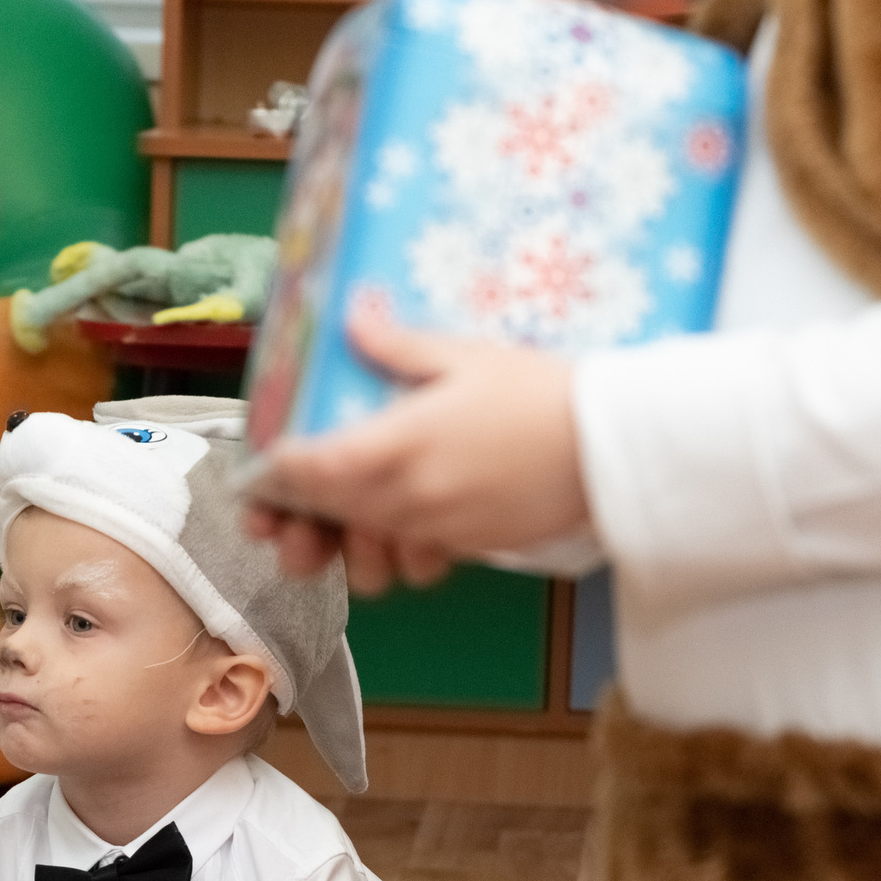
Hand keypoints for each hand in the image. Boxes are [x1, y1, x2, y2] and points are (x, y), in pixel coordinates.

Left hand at [243, 307, 586, 595]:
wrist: (612, 444)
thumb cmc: (541, 391)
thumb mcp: (464, 355)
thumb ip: (397, 346)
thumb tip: (351, 317)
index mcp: (401, 445)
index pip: (311, 470)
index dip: (278, 470)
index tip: (268, 459)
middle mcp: (411, 497)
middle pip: (328, 516)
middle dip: (298, 512)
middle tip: (285, 496)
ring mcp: (439, 529)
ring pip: (366, 553)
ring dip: (348, 541)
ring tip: (343, 518)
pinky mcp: (468, 548)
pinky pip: (415, 563)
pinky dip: (399, 551)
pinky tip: (402, 525)